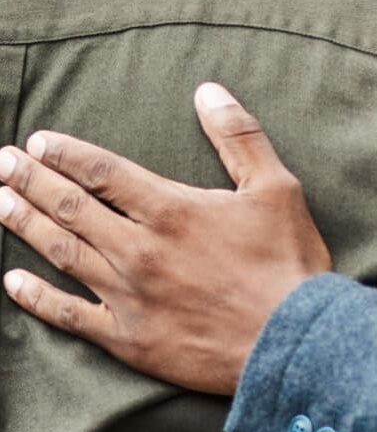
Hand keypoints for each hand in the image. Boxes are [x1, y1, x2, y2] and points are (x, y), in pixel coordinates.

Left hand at [0, 83, 331, 393]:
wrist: (293, 341)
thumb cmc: (289, 262)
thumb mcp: (276, 187)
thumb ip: (239, 136)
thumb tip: (209, 91)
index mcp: (172, 210)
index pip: (103, 173)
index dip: (67, 154)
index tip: (37, 141)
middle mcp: (139, 250)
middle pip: (70, 208)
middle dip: (31, 181)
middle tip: (0, 163)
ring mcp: (128, 296)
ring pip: (62, 253)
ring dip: (24, 224)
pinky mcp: (127, 338)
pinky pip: (68, 314)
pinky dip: (36, 297)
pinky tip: (12, 281)